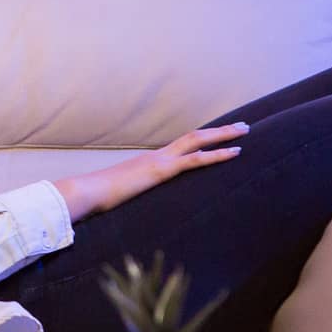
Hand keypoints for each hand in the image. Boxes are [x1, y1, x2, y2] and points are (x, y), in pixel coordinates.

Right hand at [56, 122, 248, 220]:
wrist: (87, 192)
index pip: (180, 146)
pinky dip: (217, 154)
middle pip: (194, 136)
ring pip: (198, 141)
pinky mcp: (162, 170)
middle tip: (242, 127)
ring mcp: (160, 160)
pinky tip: (235, 152)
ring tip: (245, 131)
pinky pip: (195, 159)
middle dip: (220, 131)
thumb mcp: (119, 195)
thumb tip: (126, 204)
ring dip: (223, 135)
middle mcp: (156, 155)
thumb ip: (128, 195)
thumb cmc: (98, 197)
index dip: (201, 140)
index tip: (218, 137)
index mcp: (148, 161)